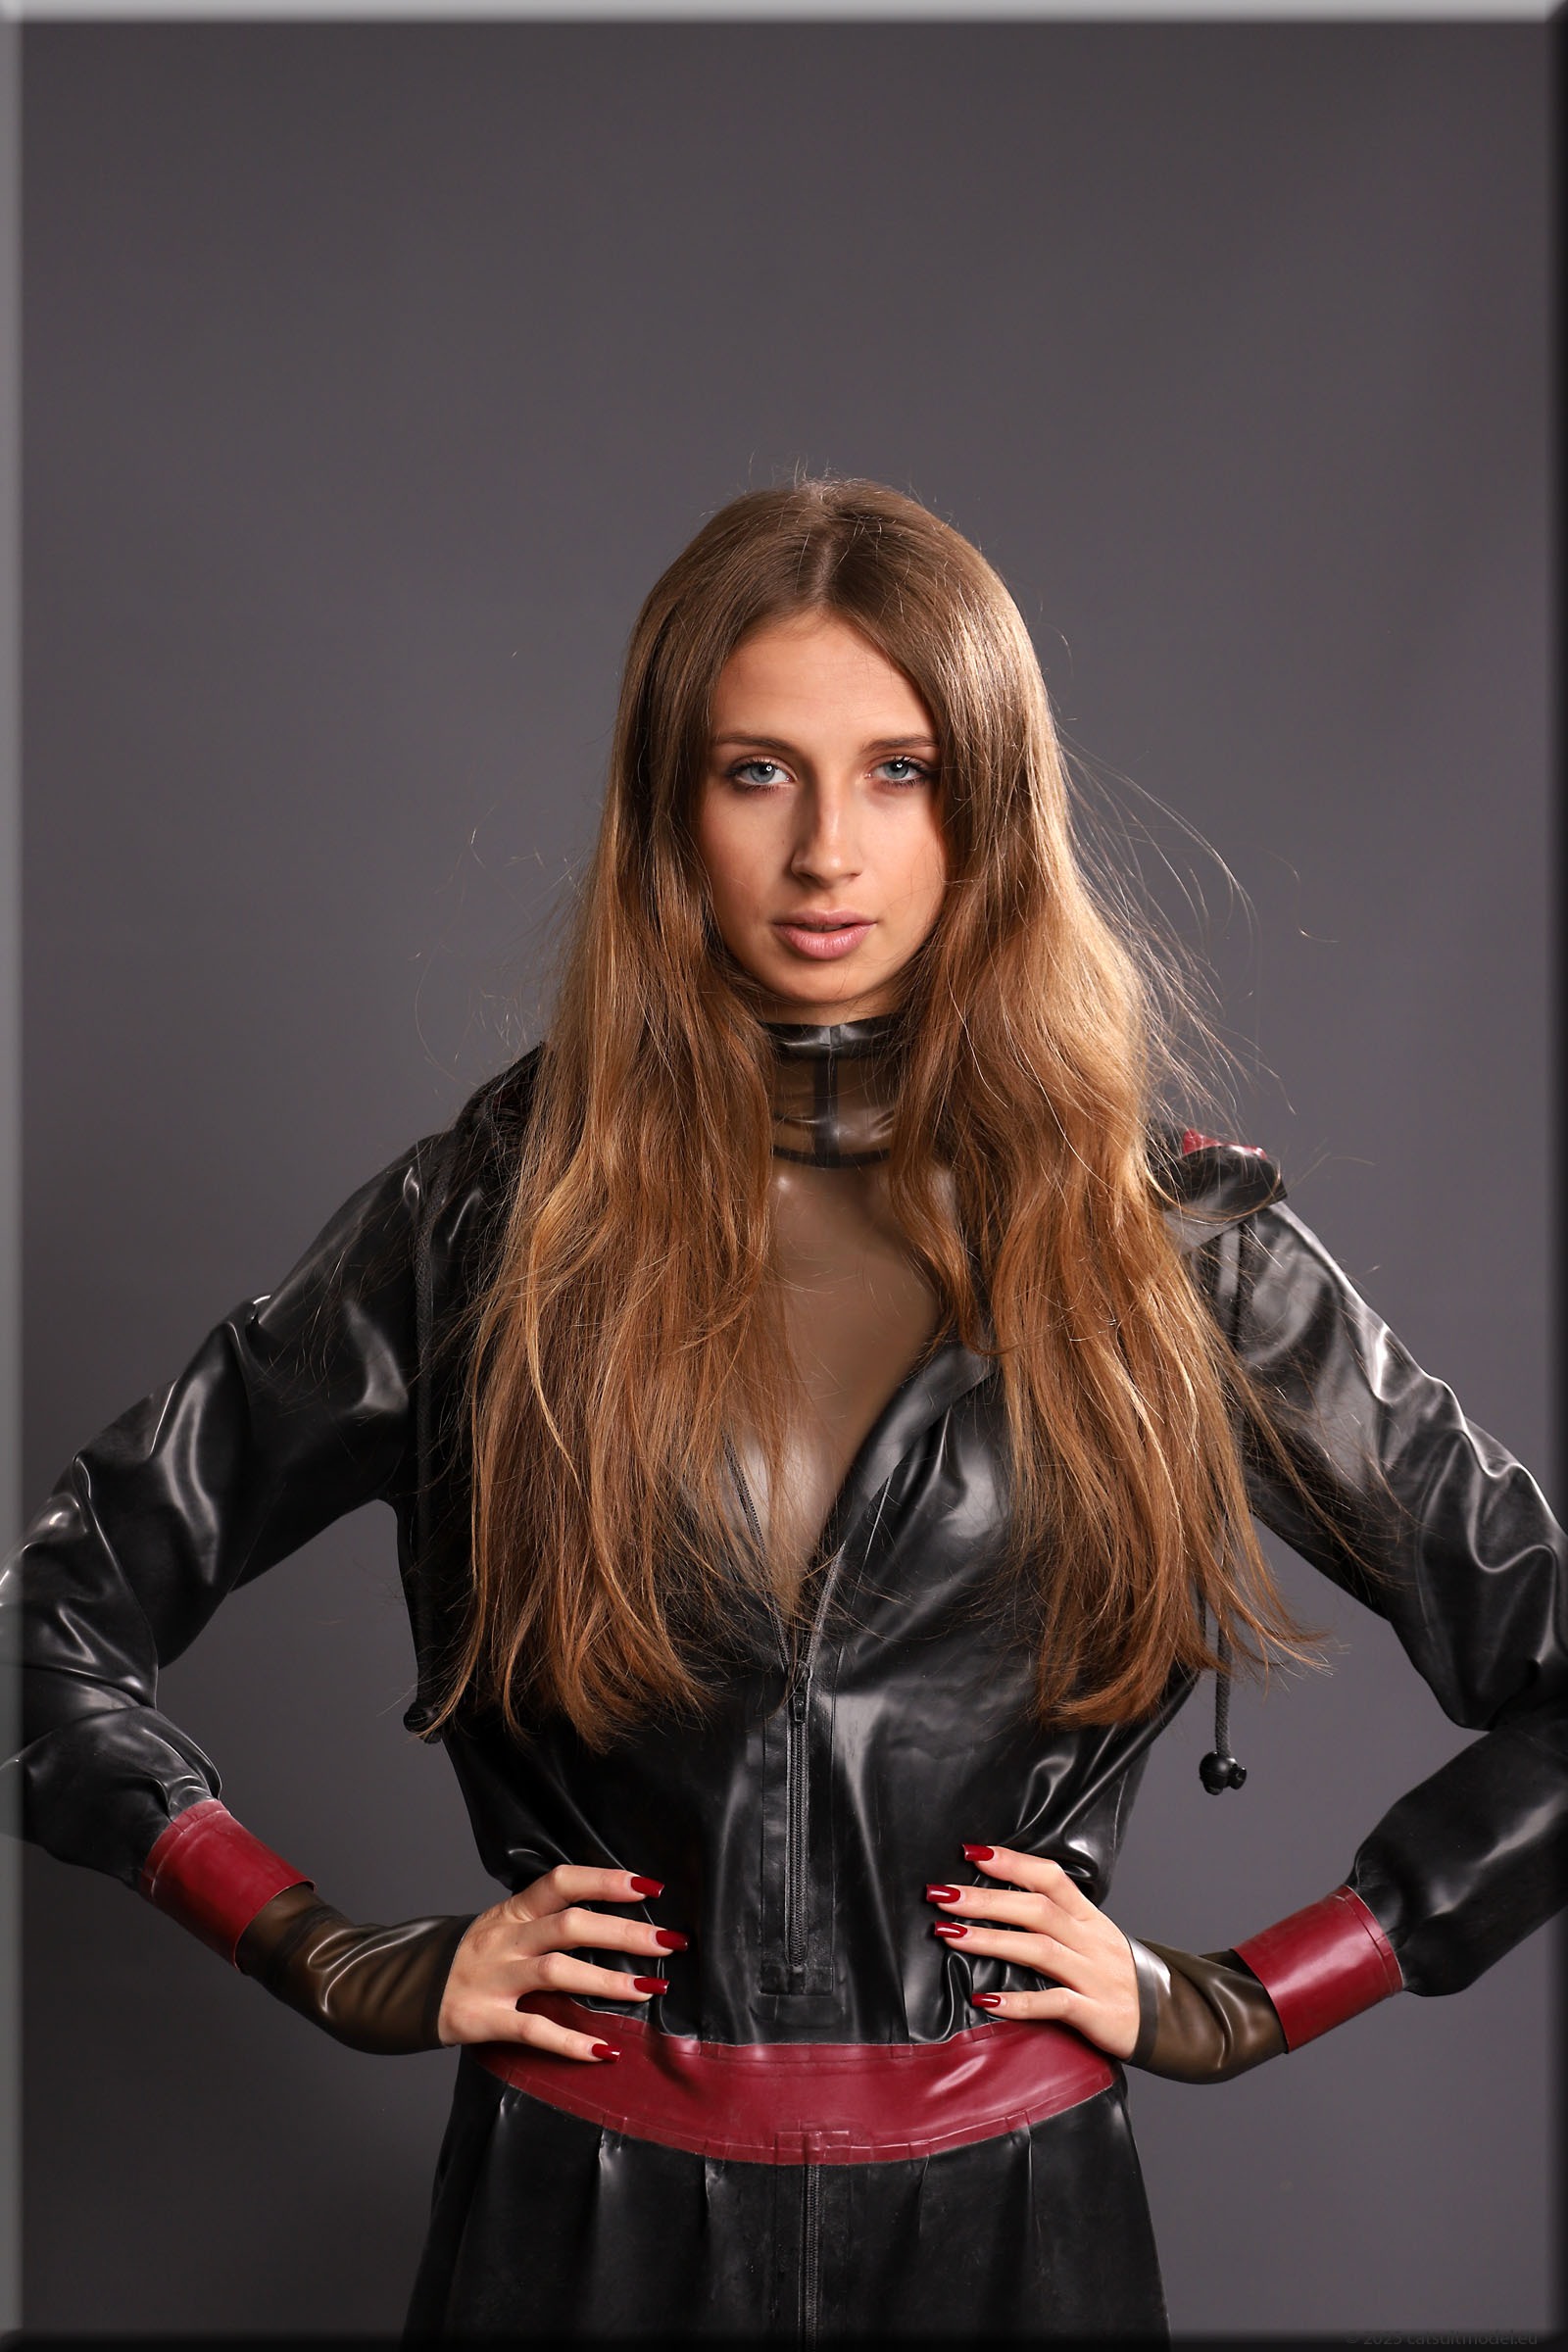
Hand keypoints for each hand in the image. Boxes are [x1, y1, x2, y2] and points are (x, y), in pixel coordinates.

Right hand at [436, 1863, 686, 2062]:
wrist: (402, 1990)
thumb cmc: (471, 1958)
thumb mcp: (502, 1927)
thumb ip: (544, 1921)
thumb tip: (613, 1919)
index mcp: (512, 1911)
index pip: (562, 1882)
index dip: (606, 1880)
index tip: (650, 1886)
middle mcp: (504, 1939)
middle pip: (570, 1925)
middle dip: (625, 1931)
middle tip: (670, 1942)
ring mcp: (493, 1978)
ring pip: (556, 1972)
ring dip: (608, 1980)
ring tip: (650, 1989)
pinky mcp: (483, 2019)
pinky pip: (532, 2029)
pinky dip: (570, 2041)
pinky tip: (604, 2051)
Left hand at [926, 1844, 1140, 2059]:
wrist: (1173, 2023)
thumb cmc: (1120, 1978)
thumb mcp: (1095, 1939)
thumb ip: (1058, 1920)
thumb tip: (1001, 1899)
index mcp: (1090, 1918)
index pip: (1050, 1877)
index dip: (1011, 1862)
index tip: (970, 1852)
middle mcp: (1092, 1941)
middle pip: (1036, 1909)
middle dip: (985, 1898)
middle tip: (940, 1893)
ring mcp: (1095, 1977)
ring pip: (1040, 1949)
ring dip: (991, 1940)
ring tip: (949, 1935)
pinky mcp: (1097, 2014)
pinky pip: (1054, 2003)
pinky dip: (1018, 2002)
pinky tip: (985, 1999)